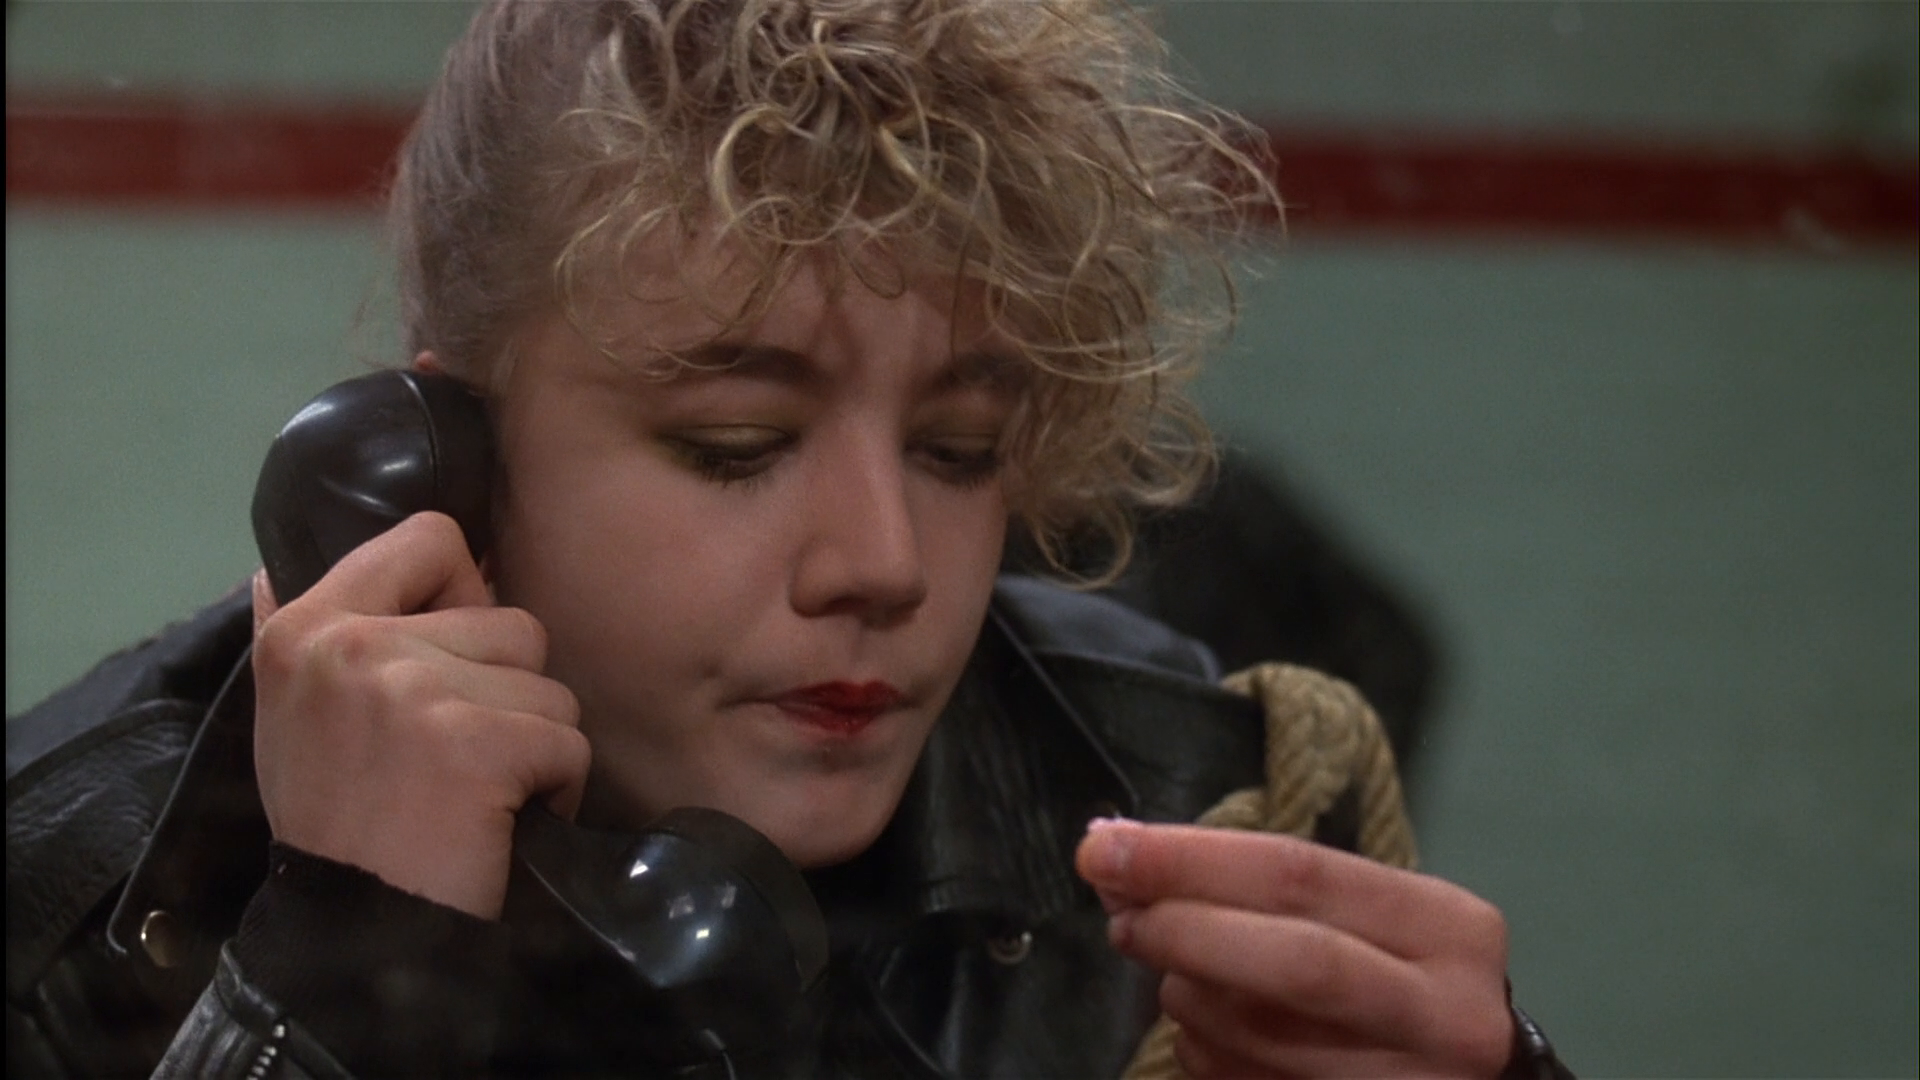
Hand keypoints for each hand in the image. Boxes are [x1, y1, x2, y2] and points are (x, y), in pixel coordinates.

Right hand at [251, 511, 589, 919]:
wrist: (352, 939)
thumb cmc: (336, 829)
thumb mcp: (292, 720)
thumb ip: (309, 638)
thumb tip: (273, 565)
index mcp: (306, 628)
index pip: (429, 537)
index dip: (463, 594)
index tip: (447, 663)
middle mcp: (354, 645)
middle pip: (512, 622)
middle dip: (507, 695)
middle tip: (456, 762)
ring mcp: (416, 692)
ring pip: (549, 684)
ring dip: (534, 745)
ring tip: (478, 796)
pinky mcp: (476, 745)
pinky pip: (568, 741)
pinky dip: (557, 790)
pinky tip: (504, 824)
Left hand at [1076, 819, 1511, 1078]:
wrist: (1468, 1077)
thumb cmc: (1402, 976)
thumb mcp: (1371, 916)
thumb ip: (1269, 886)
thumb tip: (1124, 855)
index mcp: (1450, 929)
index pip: (1302, 875)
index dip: (1191, 859)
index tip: (1108, 847)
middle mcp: (1444, 1013)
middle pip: (1291, 962)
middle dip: (1184, 930)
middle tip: (1121, 916)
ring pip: (1257, 1035)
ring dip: (1187, 997)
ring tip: (1173, 973)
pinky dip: (1203, 1050)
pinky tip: (1204, 1031)